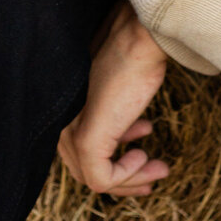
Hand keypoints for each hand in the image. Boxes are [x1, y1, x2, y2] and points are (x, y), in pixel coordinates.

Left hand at [58, 0, 170, 197]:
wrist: (138, 41)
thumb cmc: (131, 57)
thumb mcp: (115, 90)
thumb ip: (109, 109)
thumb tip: (122, 133)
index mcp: (65, 110)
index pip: (78, 152)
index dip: (112, 159)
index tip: (143, 153)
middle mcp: (60, 122)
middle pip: (85, 169)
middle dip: (125, 177)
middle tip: (157, 170)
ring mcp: (71, 132)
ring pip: (94, 178)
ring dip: (131, 178)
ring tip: (160, 167)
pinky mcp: (86, 141)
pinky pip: (102, 179)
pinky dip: (127, 175)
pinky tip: (143, 155)